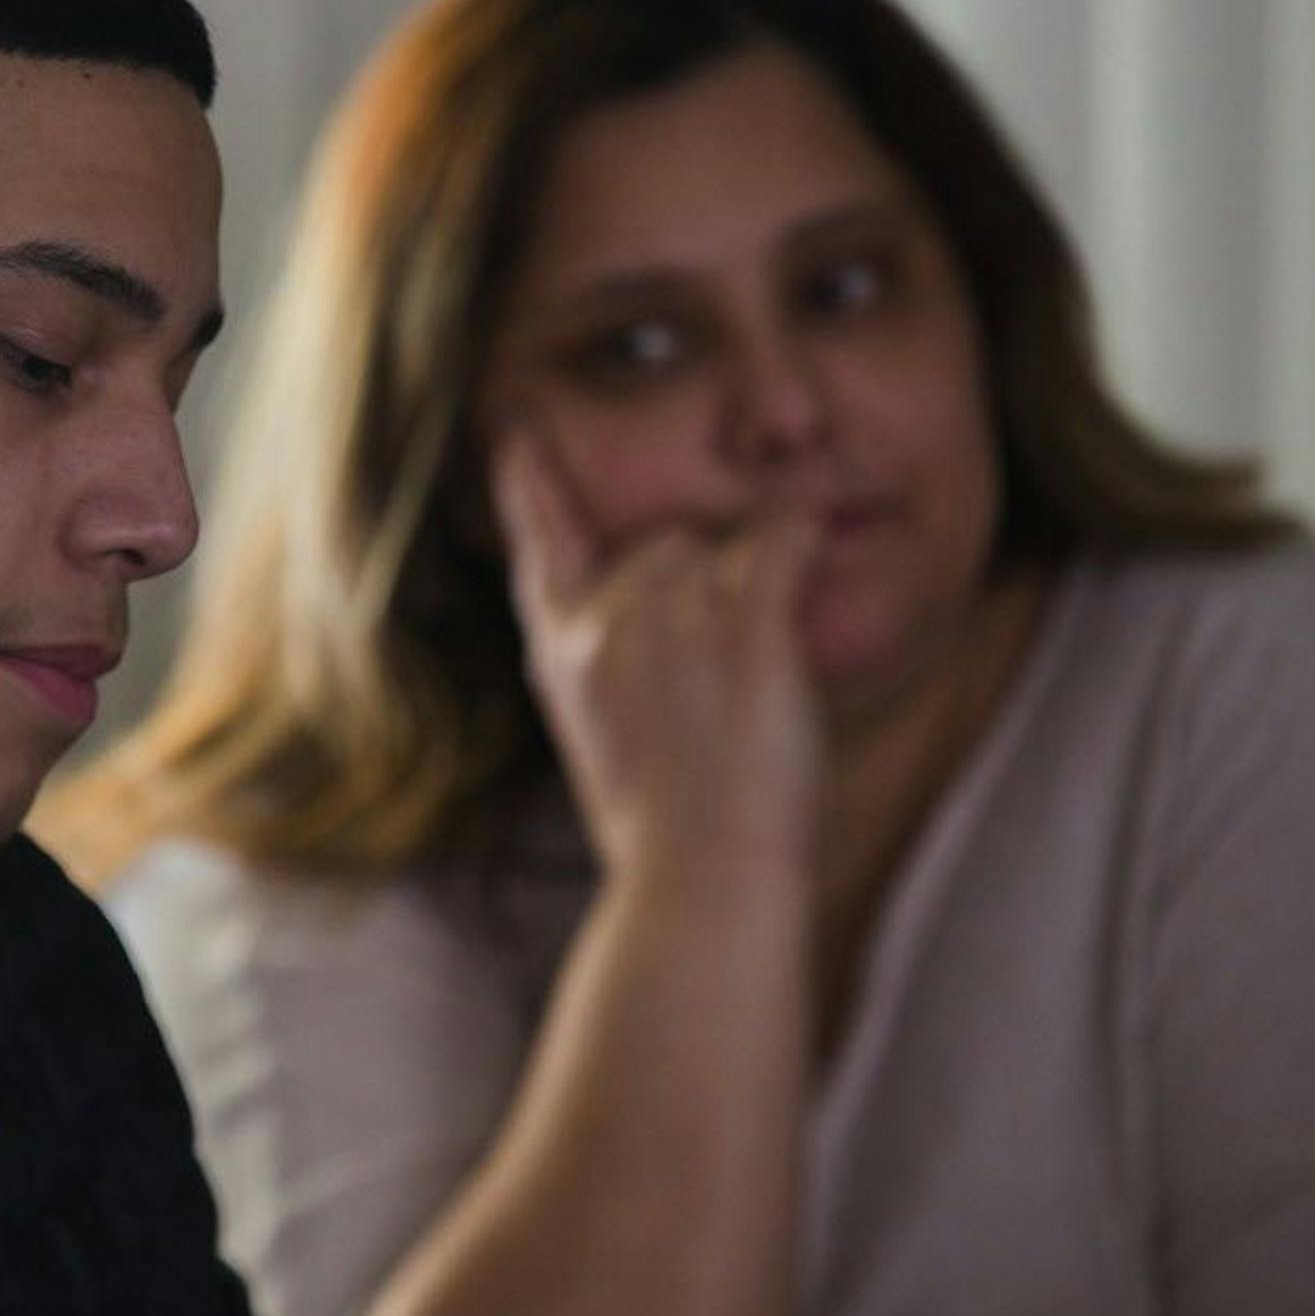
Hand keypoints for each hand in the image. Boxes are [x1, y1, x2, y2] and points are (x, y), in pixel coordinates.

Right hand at [489, 424, 823, 896]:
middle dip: (701, 582)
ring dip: (750, 587)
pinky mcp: (740, 626)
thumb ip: (602, 670)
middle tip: (723, 680)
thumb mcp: (595, 739)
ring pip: (721, 545)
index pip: (541, 549)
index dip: (530, 491)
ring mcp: (669, 618)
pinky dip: (797, 550)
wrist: (700, 880)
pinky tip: (800, 574)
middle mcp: (602, 621)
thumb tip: (641, 632)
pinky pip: (779, 544)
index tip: (514, 435)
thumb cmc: (659, 830)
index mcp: (560, 655)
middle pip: (663, 541)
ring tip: (752, 680)